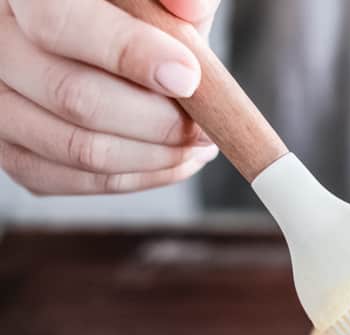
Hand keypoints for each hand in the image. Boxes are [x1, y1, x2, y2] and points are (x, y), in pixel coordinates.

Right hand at [0, 0, 220, 195]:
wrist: (109, 37)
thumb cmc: (134, 12)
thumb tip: (191, 8)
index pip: (59, 23)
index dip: (128, 53)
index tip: (188, 77)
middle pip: (75, 98)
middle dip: (160, 122)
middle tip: (209, 125)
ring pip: (81, 151)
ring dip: (158, 157)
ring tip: (201, 142)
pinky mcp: (13, 151)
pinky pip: (79, 181)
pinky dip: (141, 177)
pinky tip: (177, 159)